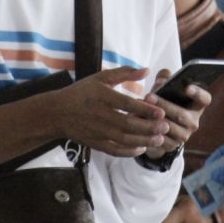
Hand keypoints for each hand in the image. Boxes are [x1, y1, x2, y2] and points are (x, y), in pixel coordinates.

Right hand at [54, 67, 169, 157]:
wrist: (57, 113)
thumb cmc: (82, 92)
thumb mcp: (100, 78)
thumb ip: (124, 73)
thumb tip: (147, 70)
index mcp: (102, 97)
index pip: (127, 104)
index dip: (145, 109)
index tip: (161, 112)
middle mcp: (100, 115)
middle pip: (128, 124)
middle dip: (148, 127)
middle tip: (166, 127)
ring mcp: (97, 131)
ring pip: (123, 139)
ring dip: (143, 141)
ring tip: (159, 140)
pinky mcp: (95, 143)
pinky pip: (114, 150)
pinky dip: (128, 152)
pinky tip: (141, 148)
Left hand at [142, 69, 212, 158]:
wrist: (158, 129)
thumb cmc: (164, 103)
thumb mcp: (166, 90)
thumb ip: (165, 79)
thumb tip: (163, 77)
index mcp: (196, 106)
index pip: (204, 99)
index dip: (198, 93)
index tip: (186, 87)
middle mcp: (194, 122)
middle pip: (181, 114)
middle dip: (163, 105)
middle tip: (148, 96)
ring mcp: (183, 136)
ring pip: (168, 127)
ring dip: (153, 118)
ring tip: (138, 109)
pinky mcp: (171, 145)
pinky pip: (159, 138)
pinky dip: (147, 130)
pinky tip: (137, 122)